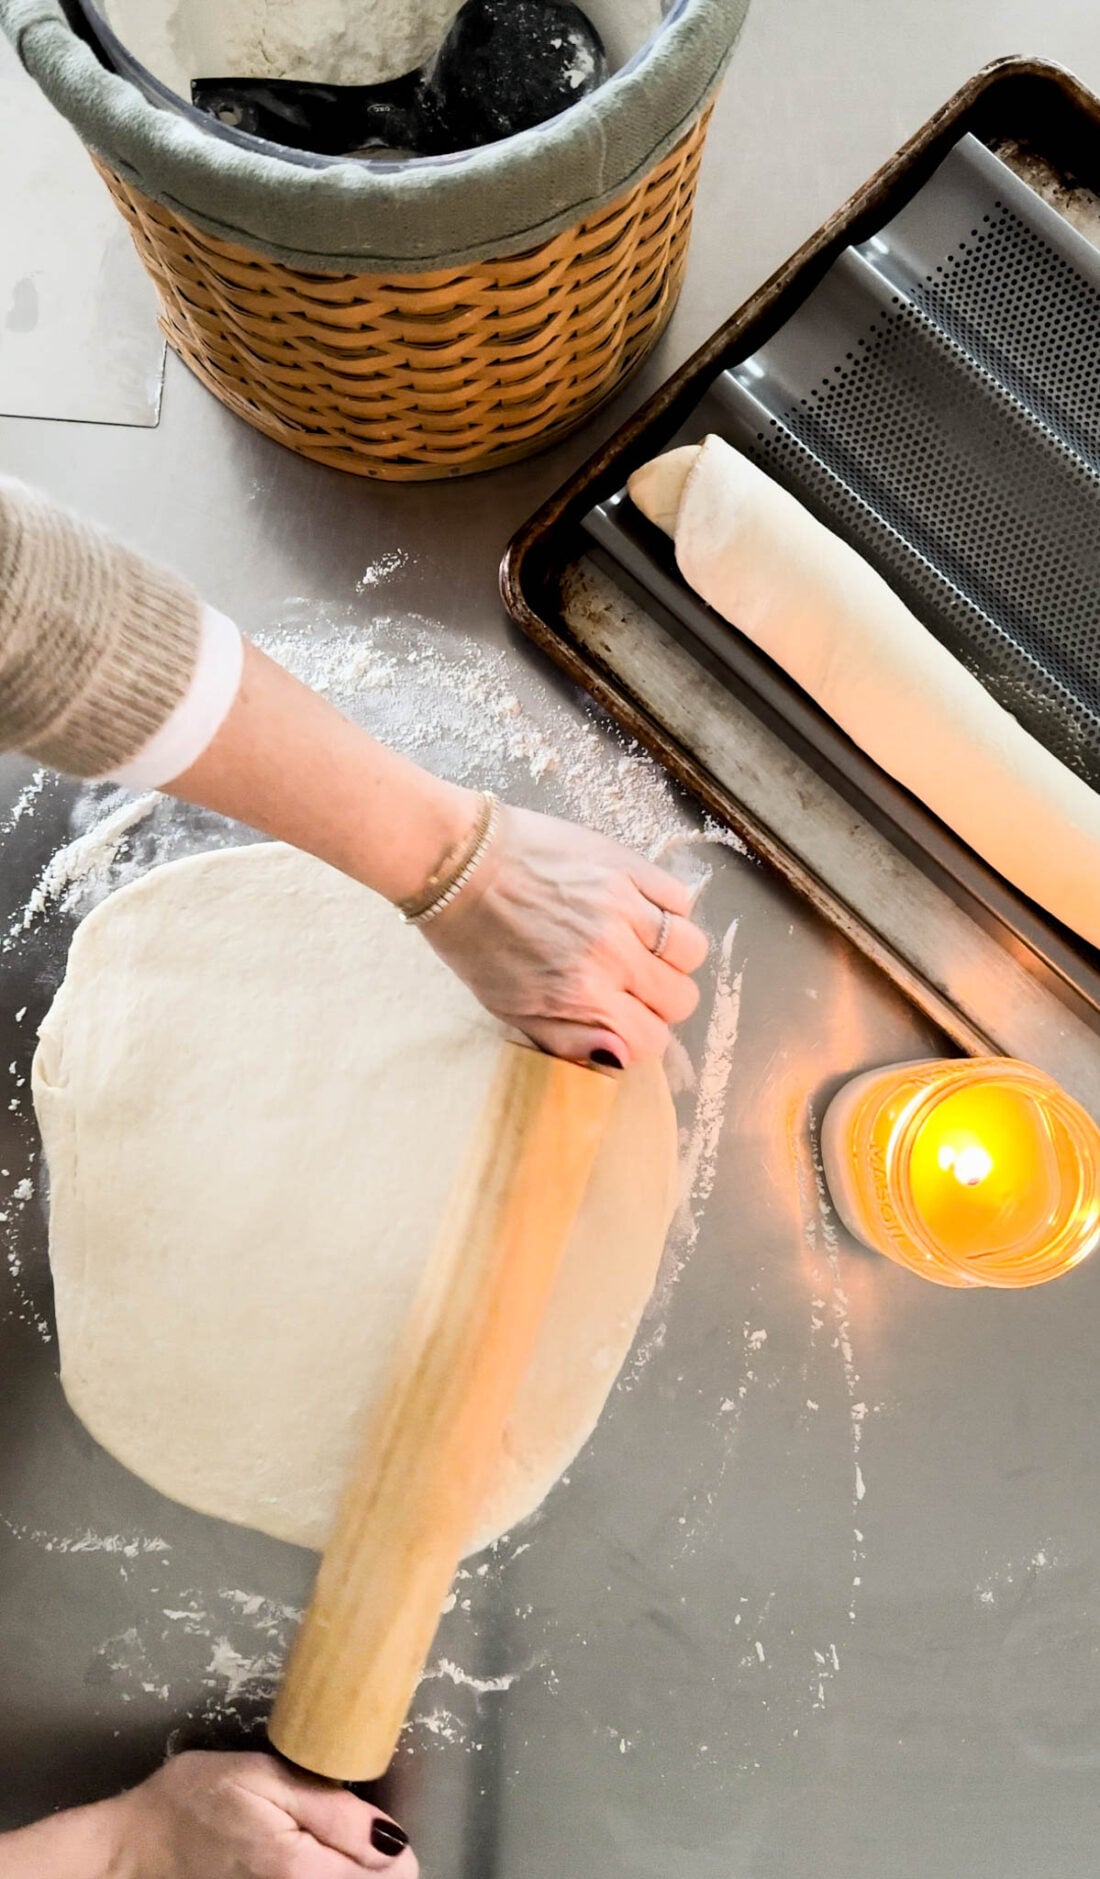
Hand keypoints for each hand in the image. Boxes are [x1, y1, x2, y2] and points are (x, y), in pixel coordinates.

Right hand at [97, 1751, 415, 1878]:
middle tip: (343, 1836)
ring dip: (345, 1874)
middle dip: (369, 1866)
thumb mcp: (265, 1778)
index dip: (393, 1849)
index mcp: (301, 1870)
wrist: (137, 1849)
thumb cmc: (198, 1800)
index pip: (392, 1876)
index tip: (367, 1827)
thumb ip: (334, 1811)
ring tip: (320, 1851)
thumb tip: (393, 1839)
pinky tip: (304, 1866)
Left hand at [425, 804, 708, 1065]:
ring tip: (641, 944)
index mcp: (582, 995)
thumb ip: (568, 1038)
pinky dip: (668, 908)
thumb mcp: (509, 1008)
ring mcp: (624, 907)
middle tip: (632, 981)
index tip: (625, 1017)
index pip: (653, 1037)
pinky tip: (638, 909)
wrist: (458, 863)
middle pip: (681, 997)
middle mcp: (612, 954)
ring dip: (672, 954)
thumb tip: (621, 1057)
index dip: (641, 1032)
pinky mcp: (627, 864)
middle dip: (660, 998)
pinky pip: (680, 898)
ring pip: (691, 948)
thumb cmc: (476, 939)